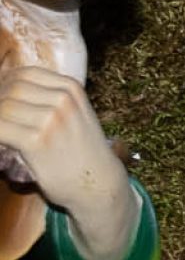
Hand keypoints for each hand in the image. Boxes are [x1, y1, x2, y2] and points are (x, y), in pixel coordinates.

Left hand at [0, 67, 135, 259]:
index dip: (4, 84)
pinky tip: (0, 142)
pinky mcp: (37, 140)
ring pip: (3, 107)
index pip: (24, 75)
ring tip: (3, 133)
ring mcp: (51, 119)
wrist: (99, 184)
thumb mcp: (74, 115)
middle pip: (11, 89)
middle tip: (3, 121)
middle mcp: (63, 99)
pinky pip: (0, 128)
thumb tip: (7, 90)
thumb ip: (48, 100)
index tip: (2, 99)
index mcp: (71, 89)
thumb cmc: (81, 153)